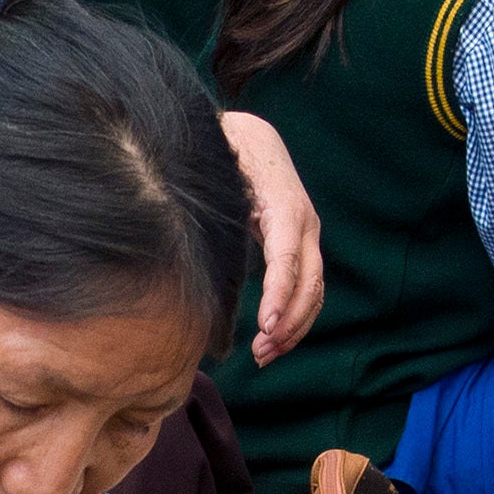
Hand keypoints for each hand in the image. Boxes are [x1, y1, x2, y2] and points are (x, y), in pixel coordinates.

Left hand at [224, 110, 327, 363]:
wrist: (254, 137)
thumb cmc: (231, 152)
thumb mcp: (221, 169)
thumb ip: (214, 198)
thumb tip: (179, 220)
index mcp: (284, 206)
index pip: (287, 260)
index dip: (279, 296)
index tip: (266, 327)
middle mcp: (304, 223)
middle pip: (309, 283)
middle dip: (289, 323)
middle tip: (261, 353)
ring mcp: (308, 235)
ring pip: (315, 291)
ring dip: (295, 328)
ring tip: (264, 355)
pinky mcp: (301, 246)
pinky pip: (308, 288)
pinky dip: (295, 317)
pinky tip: (273, 339)